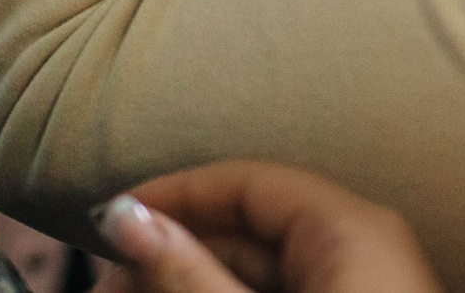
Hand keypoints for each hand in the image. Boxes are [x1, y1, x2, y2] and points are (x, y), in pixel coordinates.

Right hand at [93, 161, 439, 292]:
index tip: (111, 223)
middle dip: (168, 262)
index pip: (246, 183)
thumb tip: (131, 219)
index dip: (175, 196)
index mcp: (349, 230)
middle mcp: (359, 254)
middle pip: (245, 236)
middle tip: (105, 292)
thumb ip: (187, 275)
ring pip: (253, 282)